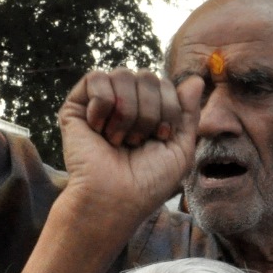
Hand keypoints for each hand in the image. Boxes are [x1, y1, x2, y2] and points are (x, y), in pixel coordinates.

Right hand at [57, 68, 202, 234]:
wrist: (115, 198)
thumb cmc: (149, 181)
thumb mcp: (181, 149)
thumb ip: (188, 113)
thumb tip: (195, 79)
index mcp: (150, 111)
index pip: (166, 84)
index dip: (170, 108)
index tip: (162, 137)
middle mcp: (126, 103)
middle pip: (147, 76)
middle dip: (150, 111)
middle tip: (138, 141)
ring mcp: (101, 103)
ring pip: (122, 74)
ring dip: (127, 112)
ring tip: (118, 140)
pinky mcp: (76, 106)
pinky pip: (96, 78)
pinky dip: (103, 106)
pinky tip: (98, 130)